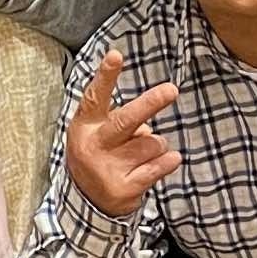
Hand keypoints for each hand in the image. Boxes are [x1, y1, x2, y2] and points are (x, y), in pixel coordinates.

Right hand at [63, 47, 182, 215]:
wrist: (87, 202)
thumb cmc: (99, 154)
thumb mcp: (94, 131)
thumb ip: (116, 118)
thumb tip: (148, 125)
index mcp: (85, 125)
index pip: (95, 96)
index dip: (105, 75)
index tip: (115, 55)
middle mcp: (94, 146)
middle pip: (126, 120)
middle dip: (150, 103)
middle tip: (171, 90)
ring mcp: (108, 168)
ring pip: (152, 142)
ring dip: (156, 145)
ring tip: (141, 154)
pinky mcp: (124, 188)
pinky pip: (159, 166)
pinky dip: (168, 161)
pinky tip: (164, 161)